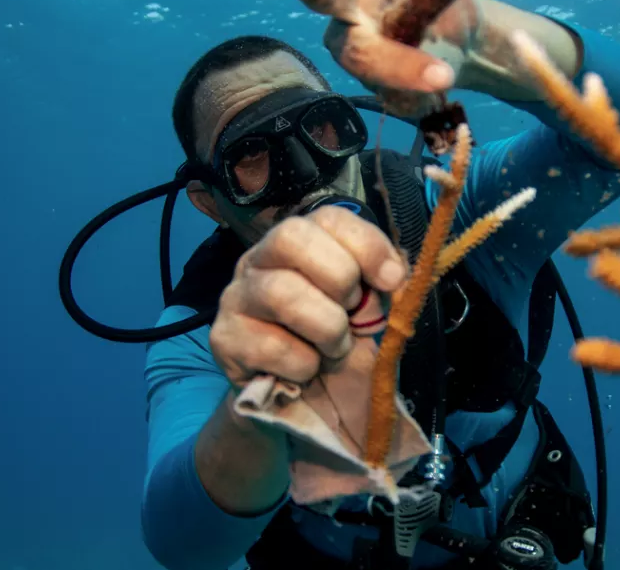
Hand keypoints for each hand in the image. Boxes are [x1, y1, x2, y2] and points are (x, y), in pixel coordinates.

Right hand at [210, 206, 406, 392]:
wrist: (297, 401)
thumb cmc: (333, 345)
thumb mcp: (367, 311)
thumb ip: (382, 286)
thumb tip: (396, 274)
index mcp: (300, 243)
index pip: (329, 218)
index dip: (367, 245)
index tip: (393, 280)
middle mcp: (260, 259)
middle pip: (292, 237)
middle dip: (339, 278)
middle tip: (353, 314)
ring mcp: (236, 295)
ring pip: (282, 292)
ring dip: (326, 328)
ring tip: (335, 348)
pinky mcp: (223, 338)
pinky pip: (271, 345)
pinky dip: (303, 365)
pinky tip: (305, 370)